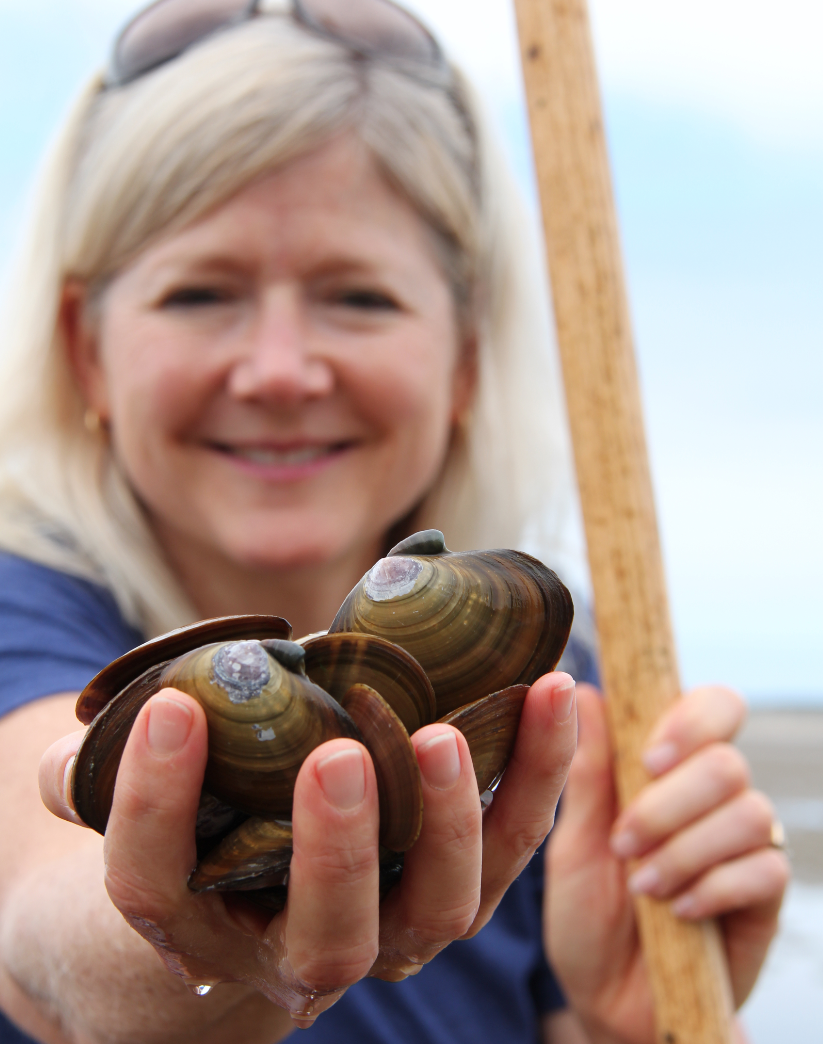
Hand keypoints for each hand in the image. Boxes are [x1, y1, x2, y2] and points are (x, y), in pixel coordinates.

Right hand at [40, 672, 576, 1026]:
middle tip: (335, 756)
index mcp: (201, 924)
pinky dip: (538, 773)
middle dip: (332, 850)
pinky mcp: (463, 884)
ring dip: (453, 820)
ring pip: (440, 906)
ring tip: (447, 732)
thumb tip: (108, 733)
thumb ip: (104, 777)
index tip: (169, 710)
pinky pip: (512, 841)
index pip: (159, 883)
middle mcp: (303, 951)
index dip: (153, 803)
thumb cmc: (199, 827)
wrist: (264, 880)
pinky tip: (556, 691)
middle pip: (327, 932)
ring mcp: (396, 928)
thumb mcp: (141, 801)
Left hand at [546, 684, 788, 1043]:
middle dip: (670, 804)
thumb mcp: (573, 841)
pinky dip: (712, 888)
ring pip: (749, 812)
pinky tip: (677, 910)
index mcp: (669, 769)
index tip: (649, 758)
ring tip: (642, 885)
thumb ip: (589, 772)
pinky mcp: (765, 895)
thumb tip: (585, 691)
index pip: (713, 708)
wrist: (607, 1001)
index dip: (692, 720)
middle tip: (625, 842)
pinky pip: (765, 869)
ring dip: (685, 850)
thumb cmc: (587, 913)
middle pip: (728, 761)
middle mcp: (713, 797)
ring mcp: (744, 844)